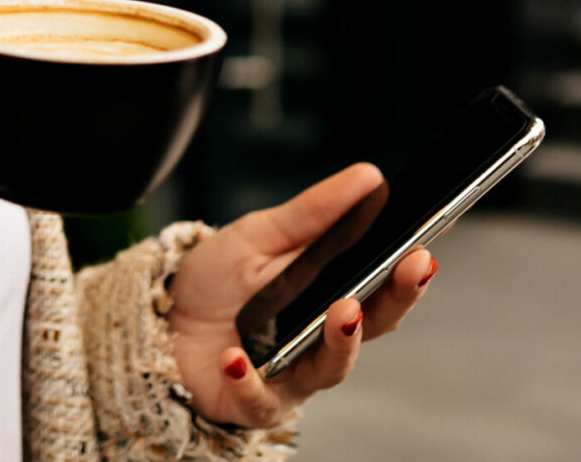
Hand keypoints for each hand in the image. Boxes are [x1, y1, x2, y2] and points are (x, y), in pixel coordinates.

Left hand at [167, 163, 439, 426]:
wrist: (156, 320)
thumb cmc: (213, 282)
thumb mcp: (257, 236)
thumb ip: (311, 213)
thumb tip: (369, 176)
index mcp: (329, 296)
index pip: (382, 288)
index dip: (408, 273)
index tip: (425, 247)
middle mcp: (319, 340)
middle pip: (372, 327)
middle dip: (395, 299)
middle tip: (410, 268)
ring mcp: (289, 376)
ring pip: (329, 368)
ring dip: (340, 341)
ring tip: (341, 308)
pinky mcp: (251, 403)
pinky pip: (258, 399)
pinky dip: (247, 380)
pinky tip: (235, 357)